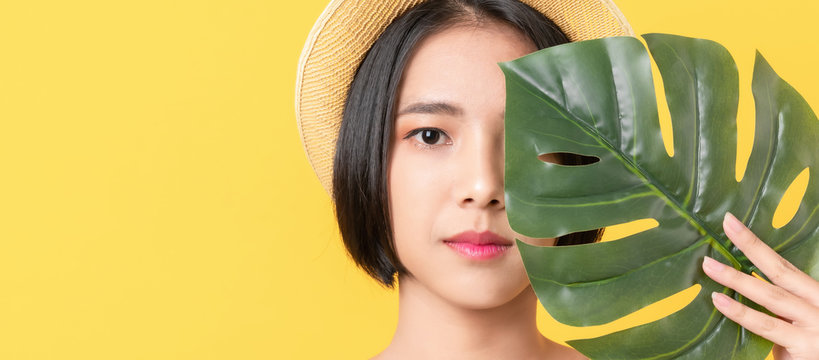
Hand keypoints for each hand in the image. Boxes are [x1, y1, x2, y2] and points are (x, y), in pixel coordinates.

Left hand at [702, 212, 818, 359]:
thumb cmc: (810, 349)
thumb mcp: (798, 324)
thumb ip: (778, 311)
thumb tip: (737, 296)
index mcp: (814, 296)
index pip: (783, 266)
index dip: (756, 244)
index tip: (731, 222)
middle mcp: (817, 306)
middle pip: (779, 272)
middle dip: (751, 246)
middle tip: (725, 225)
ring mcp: (813, 327)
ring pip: (770, 297)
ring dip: (737, 280)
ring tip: (709, 266)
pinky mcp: (804, 348)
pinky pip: (766, 327)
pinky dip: (741, 313)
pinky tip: (721, 302)